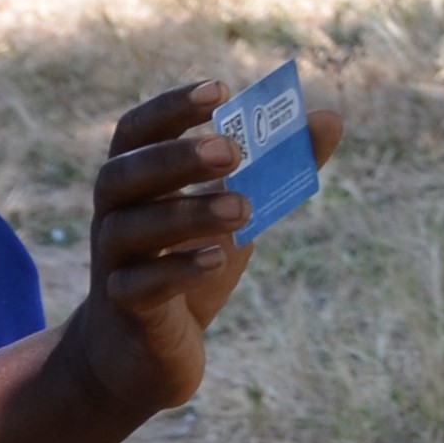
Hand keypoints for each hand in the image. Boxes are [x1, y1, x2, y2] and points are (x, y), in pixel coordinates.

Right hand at [56, 82, 253, 412]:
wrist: (147, 352)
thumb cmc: (189, 267)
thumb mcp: (236, 214)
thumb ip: (275, 168)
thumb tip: (330, 117)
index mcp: (135, 183)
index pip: (136, 131)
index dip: (171, 107)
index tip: (220, 90)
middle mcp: (112, 216)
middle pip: (123, 175)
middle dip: (175, 158)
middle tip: (231, 150)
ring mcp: (113, 264)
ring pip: (132, 230)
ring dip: (188, 213)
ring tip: (242, 207)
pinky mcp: (126, 311)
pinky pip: (140, 286)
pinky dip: (179, 271)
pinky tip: (218, 259)